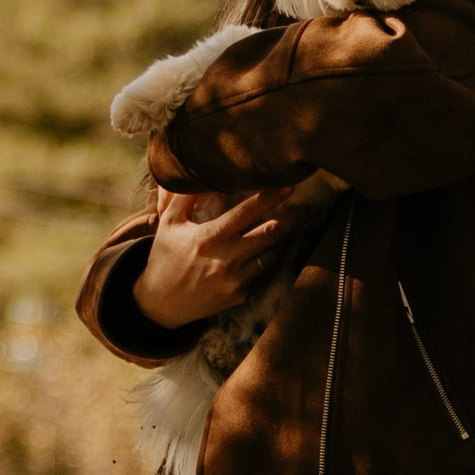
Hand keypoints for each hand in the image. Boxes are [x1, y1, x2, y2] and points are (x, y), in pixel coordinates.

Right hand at [134, 183, 307, 329]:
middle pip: (270, 233)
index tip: (290, 186)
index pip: (246, 212)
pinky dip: (274, 256)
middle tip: (312, 206)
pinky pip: (265, 272)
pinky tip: (281, 245)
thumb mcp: (169, 224)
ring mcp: (236, 280)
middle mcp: (226, 259)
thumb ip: (184, 196)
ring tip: (300, 221)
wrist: (161, 304)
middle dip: (294, 218)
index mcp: (209, 238)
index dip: (270, 197)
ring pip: (273, 253)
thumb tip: (196, 170)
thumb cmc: (165, 258)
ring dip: (288, 237)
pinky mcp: (242, 295)